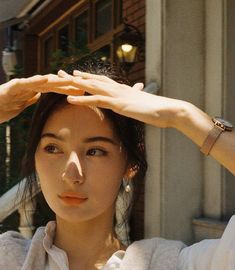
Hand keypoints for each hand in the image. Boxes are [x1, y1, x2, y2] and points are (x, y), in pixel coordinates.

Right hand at [0, 74, 83, 122]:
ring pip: (43, 81)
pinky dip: (37, 81)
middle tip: (83, 86)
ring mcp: (22, 85)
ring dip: (58, 81)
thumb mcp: (20, 104)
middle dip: (68, 85)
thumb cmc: (1, 106)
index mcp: (33, 90)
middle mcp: (30, 85)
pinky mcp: (13, 86)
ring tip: (71, 80)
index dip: (67, 89)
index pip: (54, 88)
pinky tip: (47, 79)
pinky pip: (27, 83)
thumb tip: (38, 95)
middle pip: (53, 84)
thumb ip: (29, 98)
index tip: (81, 92)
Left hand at [58, 70, 186, 127]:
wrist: (169, 110)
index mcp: (123, 89)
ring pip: (93, 87)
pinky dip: (82, 99)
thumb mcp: (143, 104)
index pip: (103, 81)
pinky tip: (70, 98)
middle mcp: (119, 89)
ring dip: (76, 84)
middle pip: (94, 80)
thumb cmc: (157, 109)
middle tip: (62, 73)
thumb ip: (136, 99)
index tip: (77, 75)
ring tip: (61, 80)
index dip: (89, 77)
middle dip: (77, 77)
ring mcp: (118, 96)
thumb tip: (134, 97)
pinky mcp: (119, 104)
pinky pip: (97, 100)